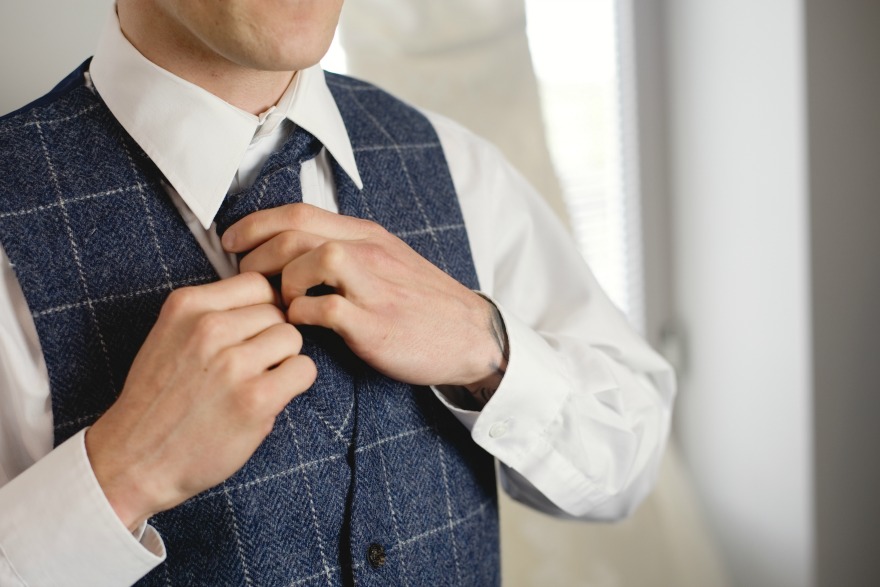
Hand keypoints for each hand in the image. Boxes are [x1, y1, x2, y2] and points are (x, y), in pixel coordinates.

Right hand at [85, 272, 316, 530]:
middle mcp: (209, 328)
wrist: (135, 459)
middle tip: (250, 366)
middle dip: (271, 336)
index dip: (263, 308)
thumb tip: (272, 297)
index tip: (252, 333)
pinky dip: (295, 382)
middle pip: (278, 311)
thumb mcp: (170, 335)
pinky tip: (270, 396)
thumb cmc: (159, 398)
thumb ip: (214, 311)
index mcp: (187, 306)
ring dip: (284, 359)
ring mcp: (233, 363)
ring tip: (257, 380)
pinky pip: (304, 369)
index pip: (258, 283)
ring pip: (293, 337)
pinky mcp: (255, 398)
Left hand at [222, 203, 507, 393]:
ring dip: (282, 282)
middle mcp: (368, 251)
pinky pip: (325, 308)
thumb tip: (291, 251)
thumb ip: (345, 250)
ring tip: (282, 302)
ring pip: (310, 259)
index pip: (297, 213)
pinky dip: (303, 315)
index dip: (254, 224)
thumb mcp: (386, 260)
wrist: (469, 335)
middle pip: (294, 233)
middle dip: (255, 254)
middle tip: (245, 278)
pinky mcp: (375, 322)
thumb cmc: (421, 302)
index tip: (231, 242)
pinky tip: (303, 325)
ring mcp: (373, 285)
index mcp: (366, 234)